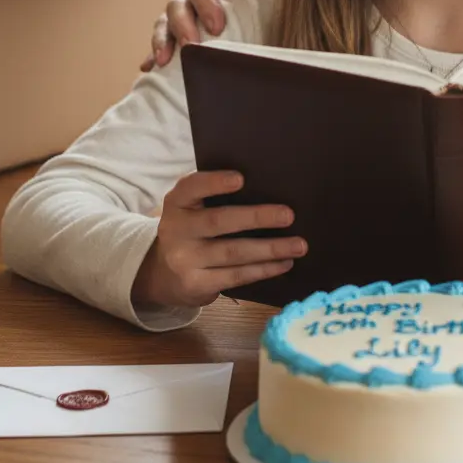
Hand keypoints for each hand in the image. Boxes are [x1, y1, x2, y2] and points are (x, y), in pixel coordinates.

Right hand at [131, 170, 305, 307]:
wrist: (164, 273)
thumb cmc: (192, 230)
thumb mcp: (192, 209)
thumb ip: (214, 197)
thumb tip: (266, 187)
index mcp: (177, 203)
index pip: (192, 187)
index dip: (214, 182)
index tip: (241, 178)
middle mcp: (176, 230)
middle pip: (218, 222)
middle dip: (256, 218)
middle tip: (288, 215)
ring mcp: (184, 260)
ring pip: (233, 253)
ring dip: (270, 249)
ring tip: (298, 245)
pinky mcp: (196, 284)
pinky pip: (236, 276)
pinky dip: (263, 269)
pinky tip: (284, 263)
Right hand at [139, 0, 276, 70]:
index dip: (204, 3)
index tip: (216, 26)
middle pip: (178, 4)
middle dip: (181, 26)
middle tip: (191, 47)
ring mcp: (190, 9)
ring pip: (167, 23)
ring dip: (163, 41)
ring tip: (164, 62)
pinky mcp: (189, 30)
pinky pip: (168, 42)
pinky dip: (157, 54)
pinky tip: (152, 68)